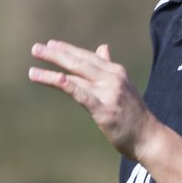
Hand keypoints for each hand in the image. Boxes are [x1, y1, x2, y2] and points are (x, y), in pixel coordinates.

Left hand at [27, 40, 158, 159]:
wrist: (150, 138)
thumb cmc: (134, 114)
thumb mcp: (123, 86)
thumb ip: (109, 67)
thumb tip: (102, 48)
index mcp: (115, 71)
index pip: (87, 57)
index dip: (68, 50)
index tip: (51, 44)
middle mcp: (112, 78)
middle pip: (79, 62)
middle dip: (55, 55)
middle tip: (35, 49)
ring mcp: (109, 93)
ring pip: (76, 77)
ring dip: (52, 73)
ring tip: (32, 71)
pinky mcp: (105, 110)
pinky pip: (82, 95)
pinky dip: (68, 85)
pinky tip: (56, 79)